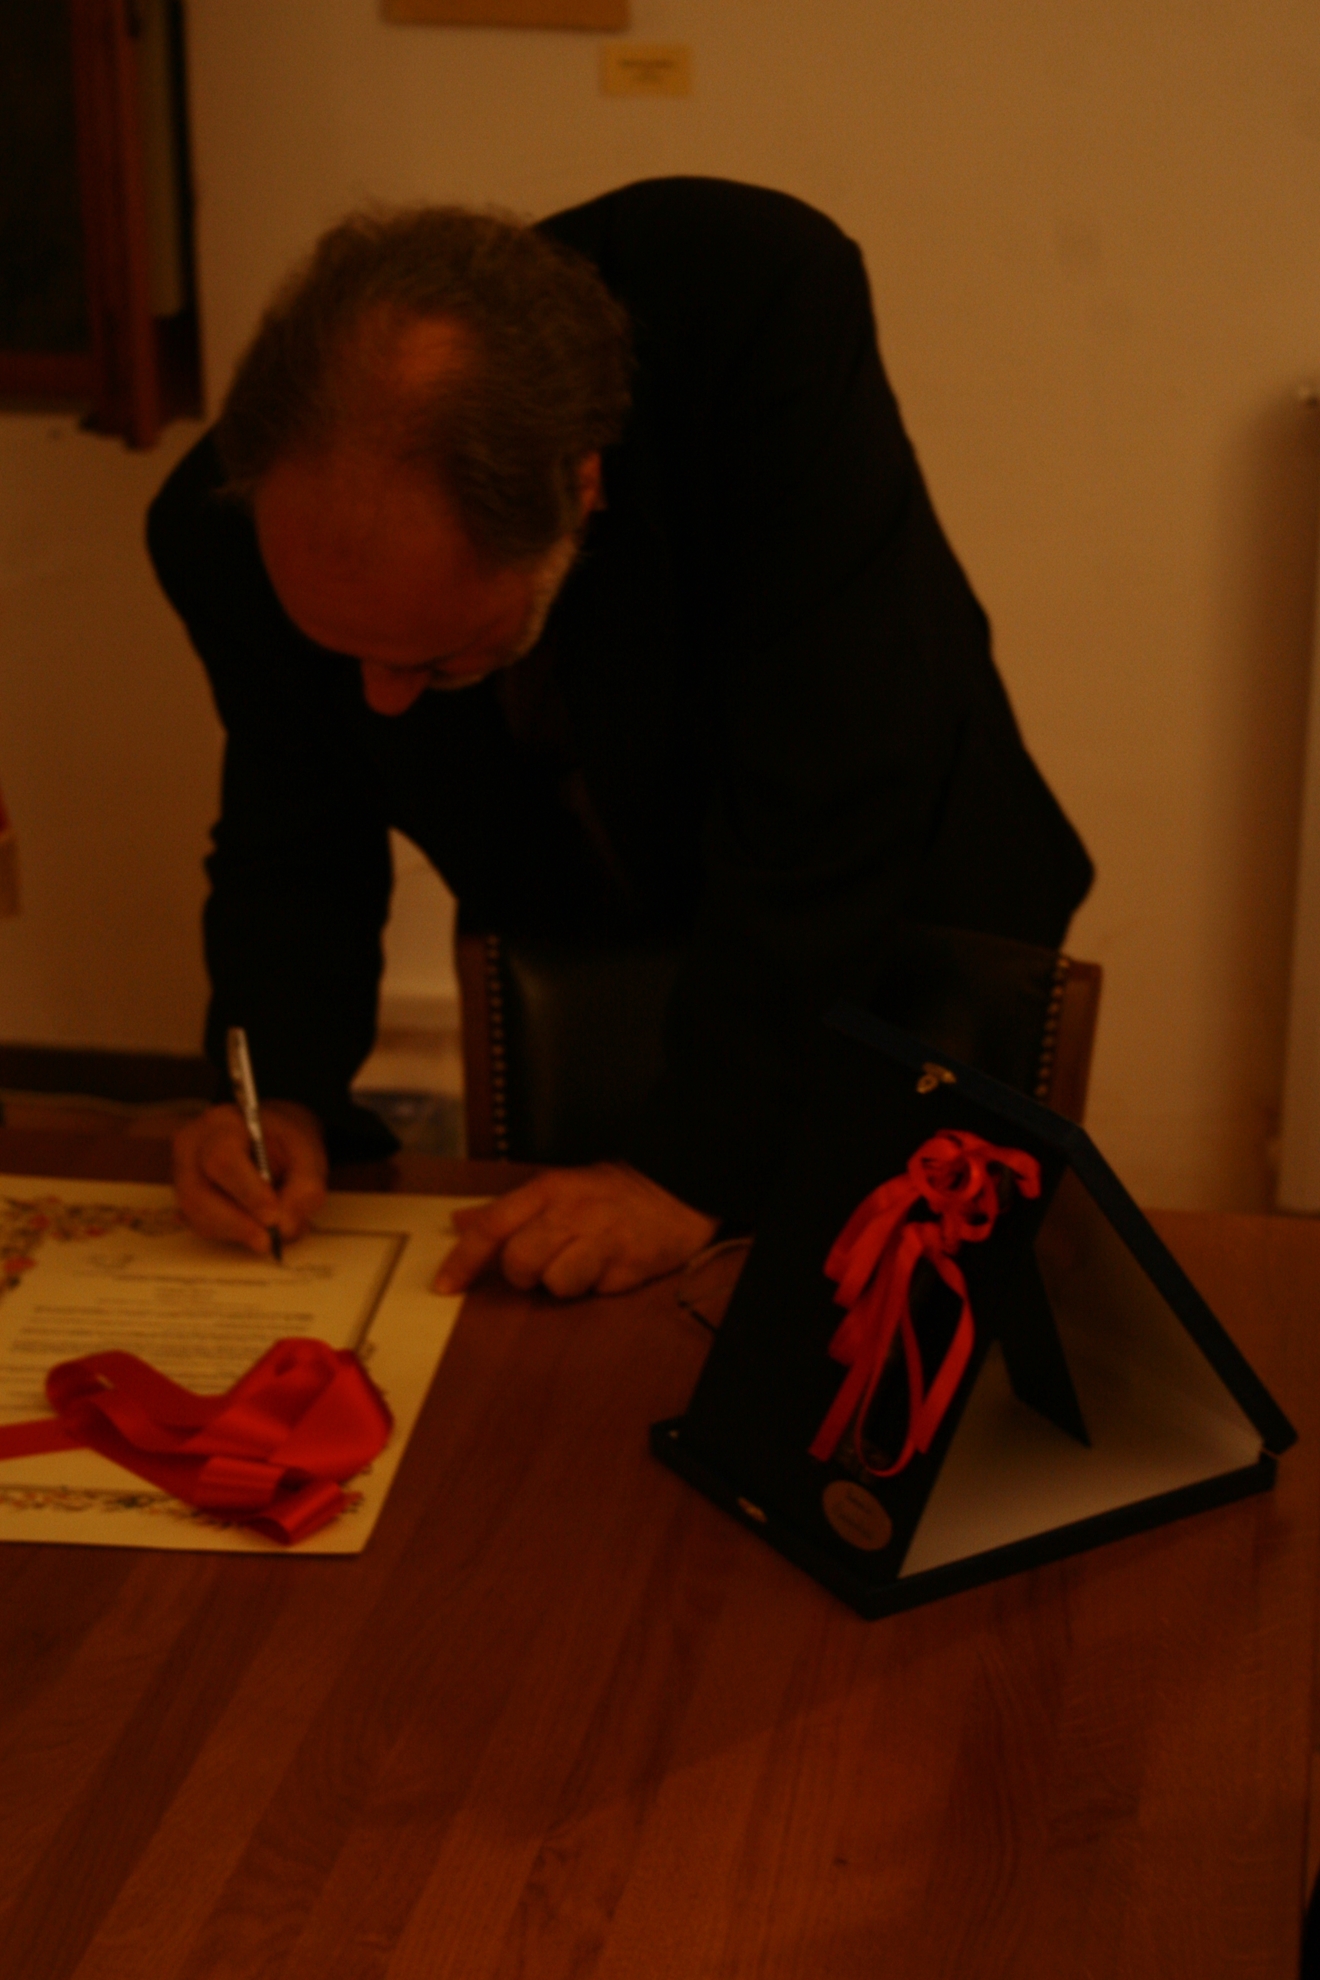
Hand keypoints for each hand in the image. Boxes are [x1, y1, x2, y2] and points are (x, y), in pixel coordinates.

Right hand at [173, 1101, 327, 1254]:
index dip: (248, 1193)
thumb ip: (305, 1186)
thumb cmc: (285, 1141)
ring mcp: (182, 1173)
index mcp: (222, 1124)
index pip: (223, 1159)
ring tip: (269, 1236)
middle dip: (236, 1223)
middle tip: (268, 1241)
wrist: (268, 1136)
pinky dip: (227, 1234)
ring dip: (233, 1233)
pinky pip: (198, 1224)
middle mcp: (192, 1148)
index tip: (273, 1217)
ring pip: (195, 1214)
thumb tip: (284, 1227)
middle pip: (198, 1193)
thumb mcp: (308, 1152)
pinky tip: (252, 1228)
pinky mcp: (184, 1197)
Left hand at [434, 1163, 718, 1299]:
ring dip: (564, 1282)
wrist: (675, 1189)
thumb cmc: (606, 1194)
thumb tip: (458, 1222)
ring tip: (583, 1264)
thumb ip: (505, 1210)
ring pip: (557, 1283)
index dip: (463, 1260)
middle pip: (520, 1261)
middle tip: (543, 1264)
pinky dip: (598, 1286)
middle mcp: (571, 1213)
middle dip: (524, 1274)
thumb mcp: (554, 1189)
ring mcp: (602, 1240)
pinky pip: (596, 1292)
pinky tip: (609, 1266)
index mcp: (547, 1191)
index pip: (493, 1227)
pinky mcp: (630, 1266)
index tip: (445, 1286)